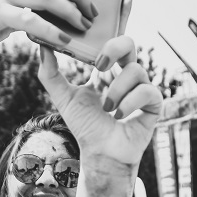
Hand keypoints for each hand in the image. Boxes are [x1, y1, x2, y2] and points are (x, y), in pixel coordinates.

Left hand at [37, 36, 161, 166]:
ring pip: (135, 70)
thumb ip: (50, 74)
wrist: (100, 153)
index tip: (93, 59)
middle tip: (100, 67)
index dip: (105, 43)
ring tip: (107, 109)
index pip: (111, 44)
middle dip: (114, 50)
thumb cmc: (85, 127)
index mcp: (106, 72)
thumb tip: (42, 46)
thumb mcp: (64, 98)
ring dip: (115, 91)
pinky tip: (119, 116)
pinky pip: (147, 91)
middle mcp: (125, 76)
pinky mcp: (154, 103)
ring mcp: (141, 88)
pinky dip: (129, 103)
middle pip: (129, 43)